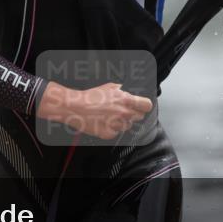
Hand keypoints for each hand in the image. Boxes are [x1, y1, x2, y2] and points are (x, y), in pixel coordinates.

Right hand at [37, 81, 152, 139]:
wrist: (75, 107)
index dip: (144, 106)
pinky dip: (111, 129)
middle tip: (122, 111)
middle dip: (132, 114)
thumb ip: (121, 91)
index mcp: (126, 100)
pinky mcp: (109, 134)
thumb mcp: (109, 87)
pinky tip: (103, 122)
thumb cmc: (90, 96)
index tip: (141, 107)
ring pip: (127, 126)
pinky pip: (116, 133)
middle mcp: (124, 113)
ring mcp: (117, 125)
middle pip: (139, 117)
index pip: (147, 106)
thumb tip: (127, 92)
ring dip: (121, 122)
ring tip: (109, 116)